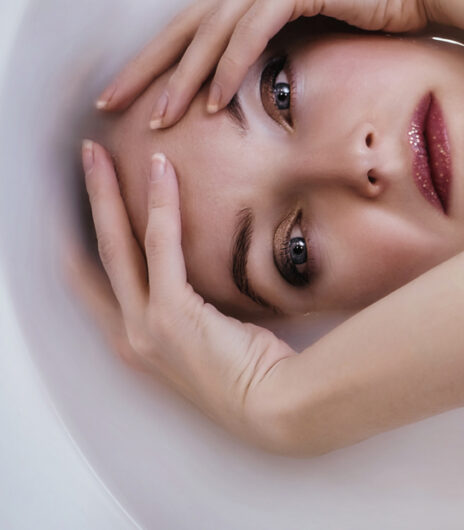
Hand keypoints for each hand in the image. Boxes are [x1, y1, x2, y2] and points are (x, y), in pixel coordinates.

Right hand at [81, 140, 296, 451]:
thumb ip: (200, 306)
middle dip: (90, 203)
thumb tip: (213, 267)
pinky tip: (161, 169)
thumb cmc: (258, 374)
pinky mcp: (170, 315)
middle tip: (87, 159)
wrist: (277, 407)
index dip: (88, 240)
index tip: (91, 203)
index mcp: (140, 343)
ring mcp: (145, 328)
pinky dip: (161, 203)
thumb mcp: (216, 334)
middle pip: (99, 255)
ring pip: (116, 244)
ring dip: (106, 193)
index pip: (100, 283)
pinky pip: (161, 245)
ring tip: (101, 153)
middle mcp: (131, 336)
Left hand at [96, 0, 435, 127]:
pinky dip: (228, 67)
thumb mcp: (316, 37)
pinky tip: (213, 100)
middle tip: (112, 103)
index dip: (157, 61)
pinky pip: (249, 31)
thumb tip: (258, 93)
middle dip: (147, 67)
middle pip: (185, 25)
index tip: (129, 95)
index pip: (193, 27)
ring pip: (211, 30)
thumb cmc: (376, 14)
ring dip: (183, 76)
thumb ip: (282, 52)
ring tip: (160, 115)